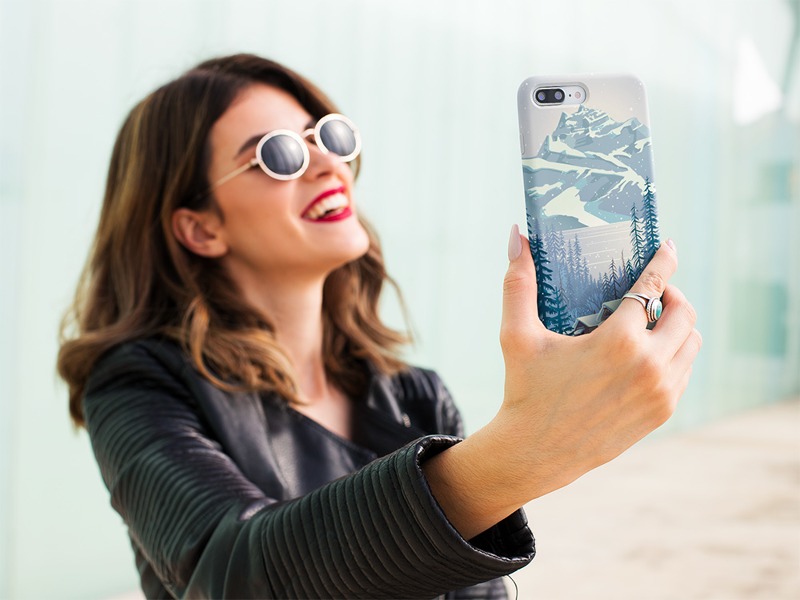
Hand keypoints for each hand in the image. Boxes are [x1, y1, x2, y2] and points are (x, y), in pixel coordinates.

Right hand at [423, 226, 700, 538]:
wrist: (536, 453)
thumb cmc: (524, 390)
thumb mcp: (517, 335)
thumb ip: (518, 282)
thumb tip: (515, 234)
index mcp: (618, 341)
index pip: (653, 287)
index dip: (664, 261)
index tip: (669, 246)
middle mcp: (649, 365)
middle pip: (685, 313)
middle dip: (673, 294)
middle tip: (652, 292)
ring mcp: (661, 392)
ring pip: (692, 344)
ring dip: (678, 325)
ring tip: (653, 321)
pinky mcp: (662, 412)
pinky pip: (684, 372)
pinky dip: (675, 355)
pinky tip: (649, 353)